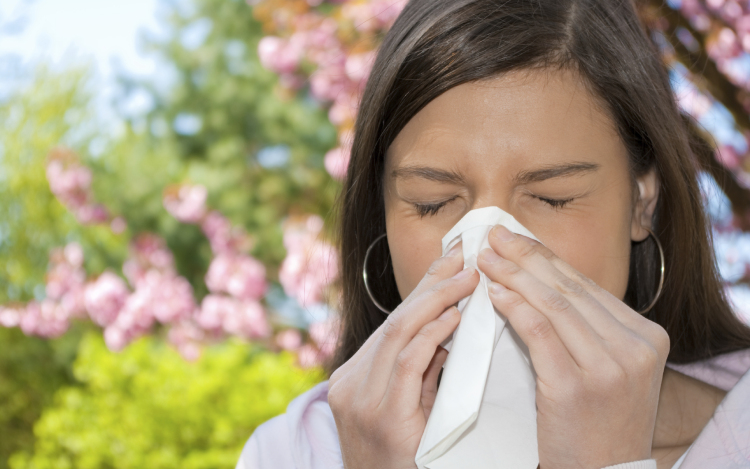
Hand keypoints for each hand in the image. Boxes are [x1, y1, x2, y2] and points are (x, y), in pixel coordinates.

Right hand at [328, 242, 478, 468]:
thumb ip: (421, 369)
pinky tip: (454, 318)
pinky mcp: (382, 417)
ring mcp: (360, 400)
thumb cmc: (403, 459)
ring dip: (436, 302)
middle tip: (463, 257)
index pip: (392, 323)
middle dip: (431, 285)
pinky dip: (432, 336)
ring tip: (467, 279)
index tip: (449, 259)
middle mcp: (349, 383)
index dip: (422, 288)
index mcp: (352, 377)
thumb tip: (448, 325)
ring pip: (398, 333)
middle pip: (394, 321)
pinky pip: (408, 363)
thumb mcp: (406, 408)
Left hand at [476, 225, 669, 468]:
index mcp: (647, 336)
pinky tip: (493, 292)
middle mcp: (636, 347)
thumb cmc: (598, 422)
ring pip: (553, 303)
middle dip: (526, 256)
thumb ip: (588, 327)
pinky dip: (514, 307)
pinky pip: (539, 332)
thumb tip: (540, 277)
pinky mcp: (576, 387)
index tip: (515, 238)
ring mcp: (609, 367)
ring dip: (514, 275)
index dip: (546, 257)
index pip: (586, 285)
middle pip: (569, 287)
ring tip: (486, 258)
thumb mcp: (611, 368)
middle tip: (493, 236)